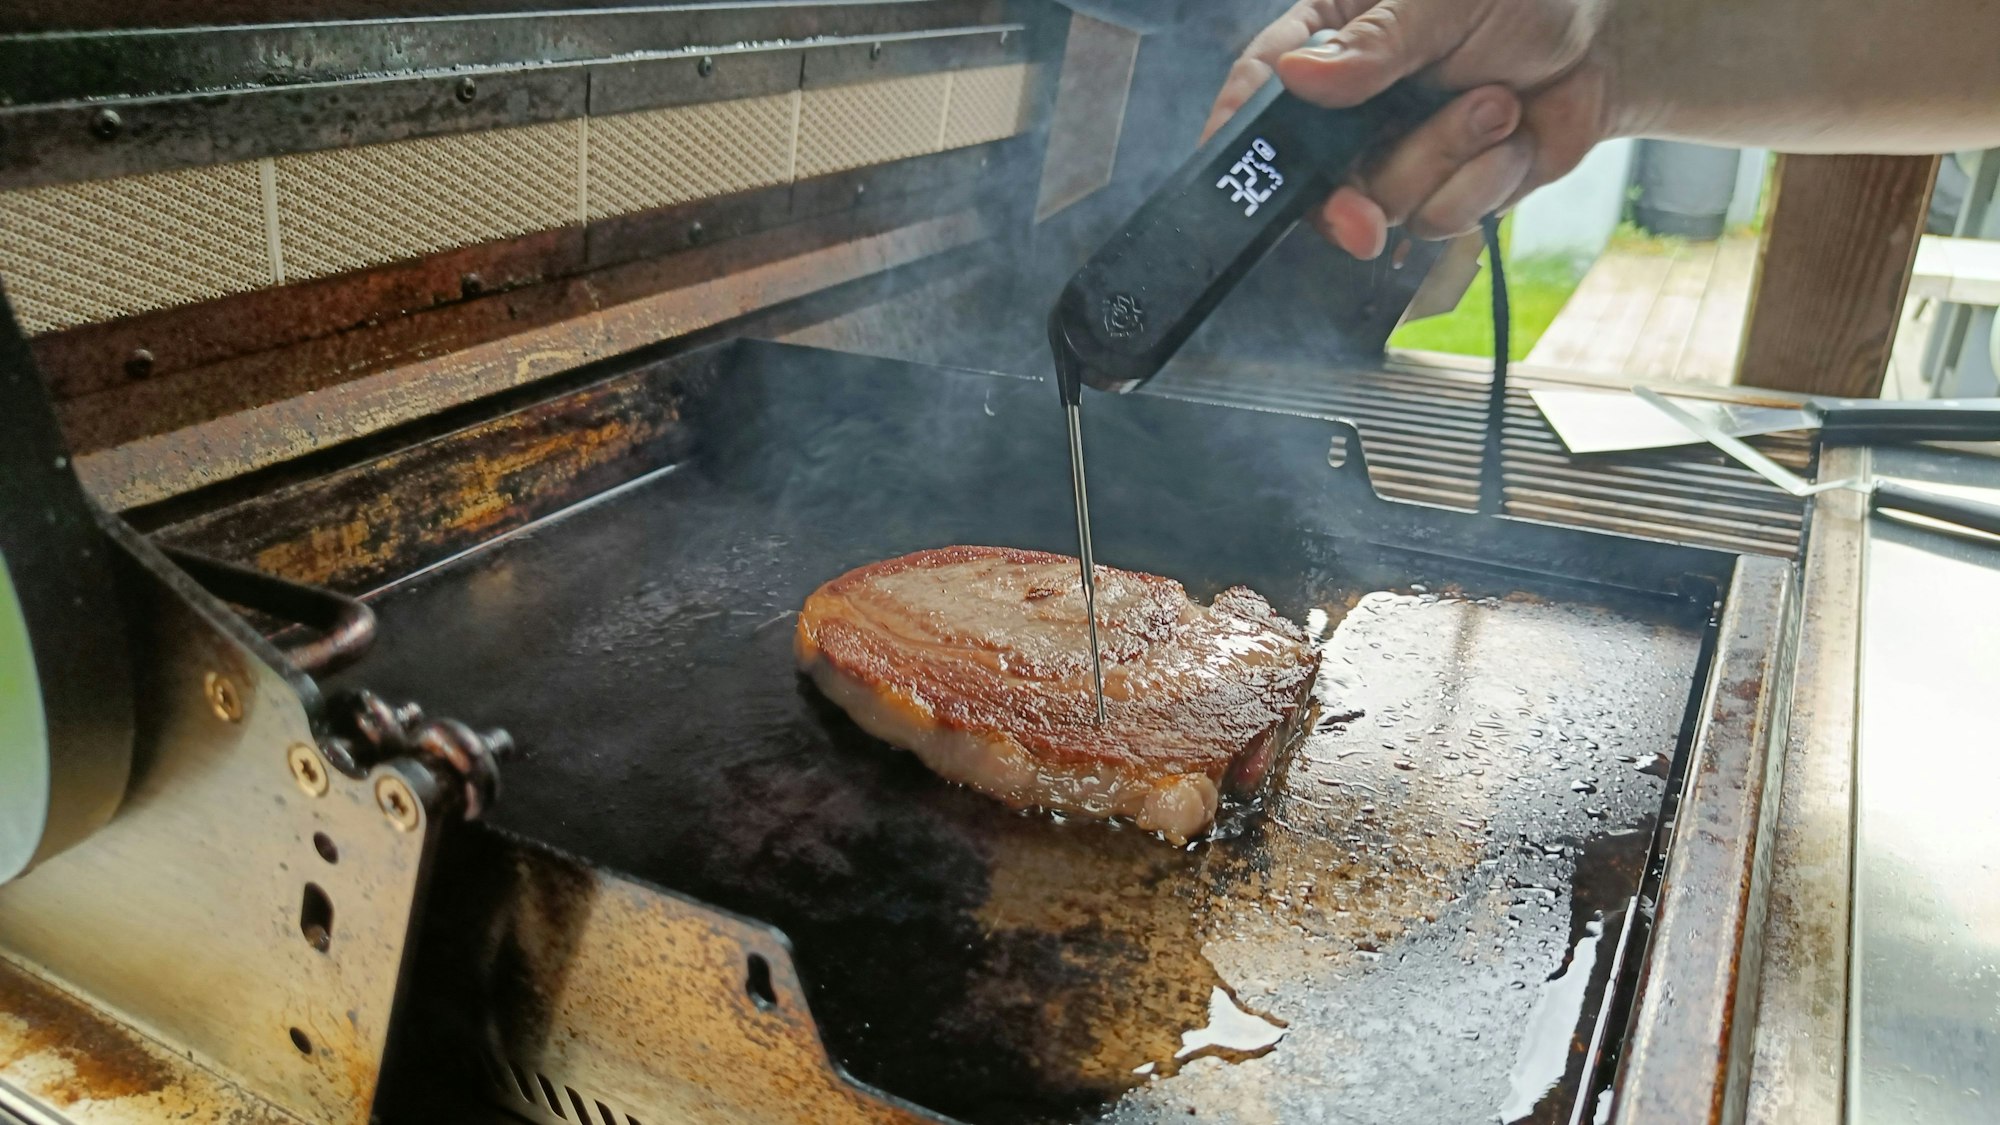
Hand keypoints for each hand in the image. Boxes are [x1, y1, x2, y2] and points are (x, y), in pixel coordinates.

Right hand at [1203, 0, 1618, 259]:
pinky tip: (1510, 136)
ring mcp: (1393, 151)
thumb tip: (1300, 75)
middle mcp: (1351, 103)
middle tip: (1364, 220)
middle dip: (1347, 199)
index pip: (1260, 84)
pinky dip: (1483, 183)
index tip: (1228, 174)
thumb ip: (1376, 42)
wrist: (1607, 45)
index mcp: (1331, 36)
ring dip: (1448, 159)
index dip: (1235, 131)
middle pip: (1309, 175)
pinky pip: (1439, 218)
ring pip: (1382, 202)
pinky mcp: (1440, 190)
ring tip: (1497, 103)